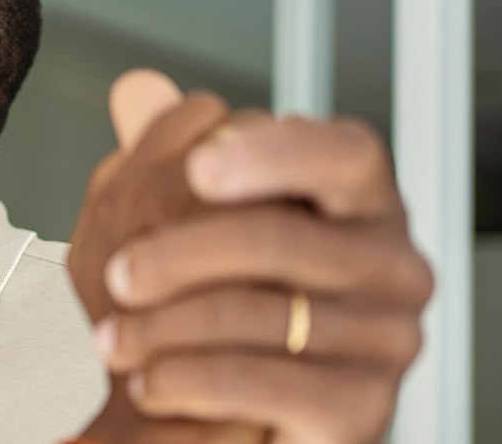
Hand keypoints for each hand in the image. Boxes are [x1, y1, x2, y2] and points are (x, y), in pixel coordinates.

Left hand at [69, 70, 432, 443]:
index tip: (198, 166)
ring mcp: (388, 341)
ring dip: (165, 327)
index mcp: (361, 204)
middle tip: (114, 273)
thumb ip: (172, 154)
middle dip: (180, 254)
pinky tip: (148, 382)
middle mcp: (393, 267)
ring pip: (263, 315)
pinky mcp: (363, 410)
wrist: (240, 421)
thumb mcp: (193, 224)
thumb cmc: (225, 311)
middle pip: (283, 238)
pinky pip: (266, 384)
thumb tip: (136, 91)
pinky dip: (189, 381)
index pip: (342, 156)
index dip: (274, 154)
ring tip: (108, 338)